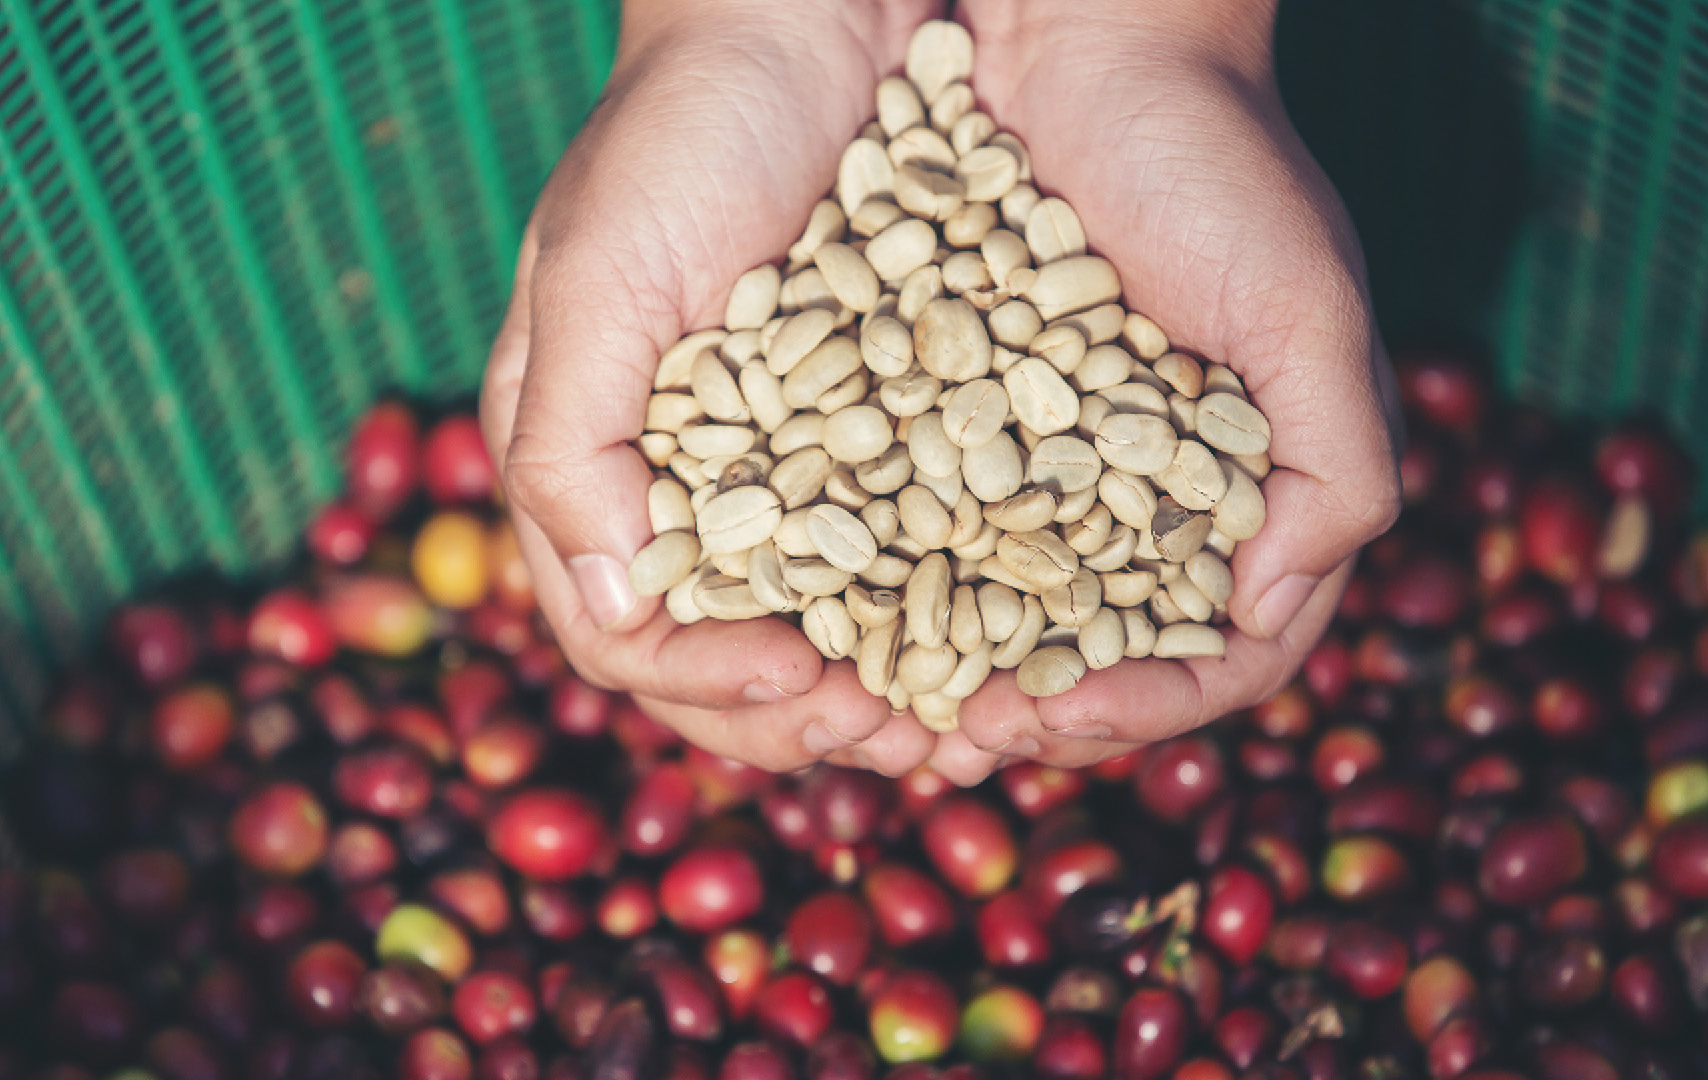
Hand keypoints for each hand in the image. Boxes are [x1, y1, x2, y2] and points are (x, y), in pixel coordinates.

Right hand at [481, 0, 941, 775]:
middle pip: (727, 655)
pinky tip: (1005, 629)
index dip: (711, 685)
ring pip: (822, 623)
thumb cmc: (686, 134)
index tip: (806, 688)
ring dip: (886, 686)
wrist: (811, 16)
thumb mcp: (598, 278)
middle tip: (905, 738)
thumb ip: (572, 446)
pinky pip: (903, 547)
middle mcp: (679, 481)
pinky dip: (943, 605)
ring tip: (964, 719)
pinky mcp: (877, 428)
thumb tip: (611, 606)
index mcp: (585, 461)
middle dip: (809, 716)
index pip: (629, 634)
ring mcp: (782, 460)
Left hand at [916, 0, 1403, 782]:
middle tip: (948, 738)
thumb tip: (1270, 608)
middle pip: (1104, 654)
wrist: (1094, 41)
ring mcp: (1058, 461)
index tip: (1059, 716)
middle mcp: (1155, 498)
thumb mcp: (1308, 308)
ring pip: (1010, 606)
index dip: (1148, 707)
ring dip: (951, 666)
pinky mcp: (965, 413)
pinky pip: (929, 519)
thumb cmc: (1221, 163)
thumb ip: (1338, 466)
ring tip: (882, 698)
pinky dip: (893, 574)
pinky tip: (833, 602)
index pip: (1220, 655)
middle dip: (1034, 711)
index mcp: (1255, 496)